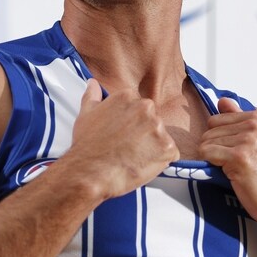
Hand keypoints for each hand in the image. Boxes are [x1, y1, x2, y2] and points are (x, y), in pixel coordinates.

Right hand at [66, 79, 179, 198]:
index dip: (131, 124)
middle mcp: (145, 108)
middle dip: (143, 134)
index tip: (123, 133)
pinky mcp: (167, 147)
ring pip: (161, 137)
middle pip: (152, 121)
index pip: (138, 107)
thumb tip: (94, 84)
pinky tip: (143, 164)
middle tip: (127, 147)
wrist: (91, 172)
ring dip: (152, 147)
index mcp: (128, 97)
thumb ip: (92, 95)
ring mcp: (158, 127)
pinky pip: (171, 154)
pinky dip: (160, 161)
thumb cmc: (88, 146)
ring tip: (133, 157)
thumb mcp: (85, 114)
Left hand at [198, 98, 256, 230]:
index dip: (219, 140)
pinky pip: (207, 153)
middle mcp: (254, 124)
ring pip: (205, 143)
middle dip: (215, 150)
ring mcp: (248, 140)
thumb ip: (237, 119)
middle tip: (235, 165)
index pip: (215, 120)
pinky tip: (231, 175)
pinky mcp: (240, 156)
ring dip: (214, 160)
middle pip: (208, 130)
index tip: (237, 154)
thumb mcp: (256, 143)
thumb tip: (222, 100)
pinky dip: (211, 167)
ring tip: (236, 171)